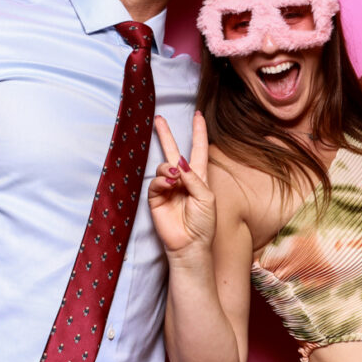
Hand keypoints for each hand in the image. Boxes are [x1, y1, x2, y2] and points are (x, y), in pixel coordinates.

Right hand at [147, 112, 215, 255]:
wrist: (190, 245)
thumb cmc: (204, 224)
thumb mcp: (206, 197)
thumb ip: (194, 178)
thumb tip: (178, 162)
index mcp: (199, 178)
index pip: (199, 150)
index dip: (199, 133)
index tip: (198, 116)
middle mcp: (182, 180)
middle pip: (173, 151)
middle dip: (166, 135)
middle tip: (158, 119)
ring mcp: (168, 188)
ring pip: (163, 166)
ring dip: (168, 168)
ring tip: (175, 179)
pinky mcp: (156, 198)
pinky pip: (155, 181)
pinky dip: (161, 180)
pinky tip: (169, 184)